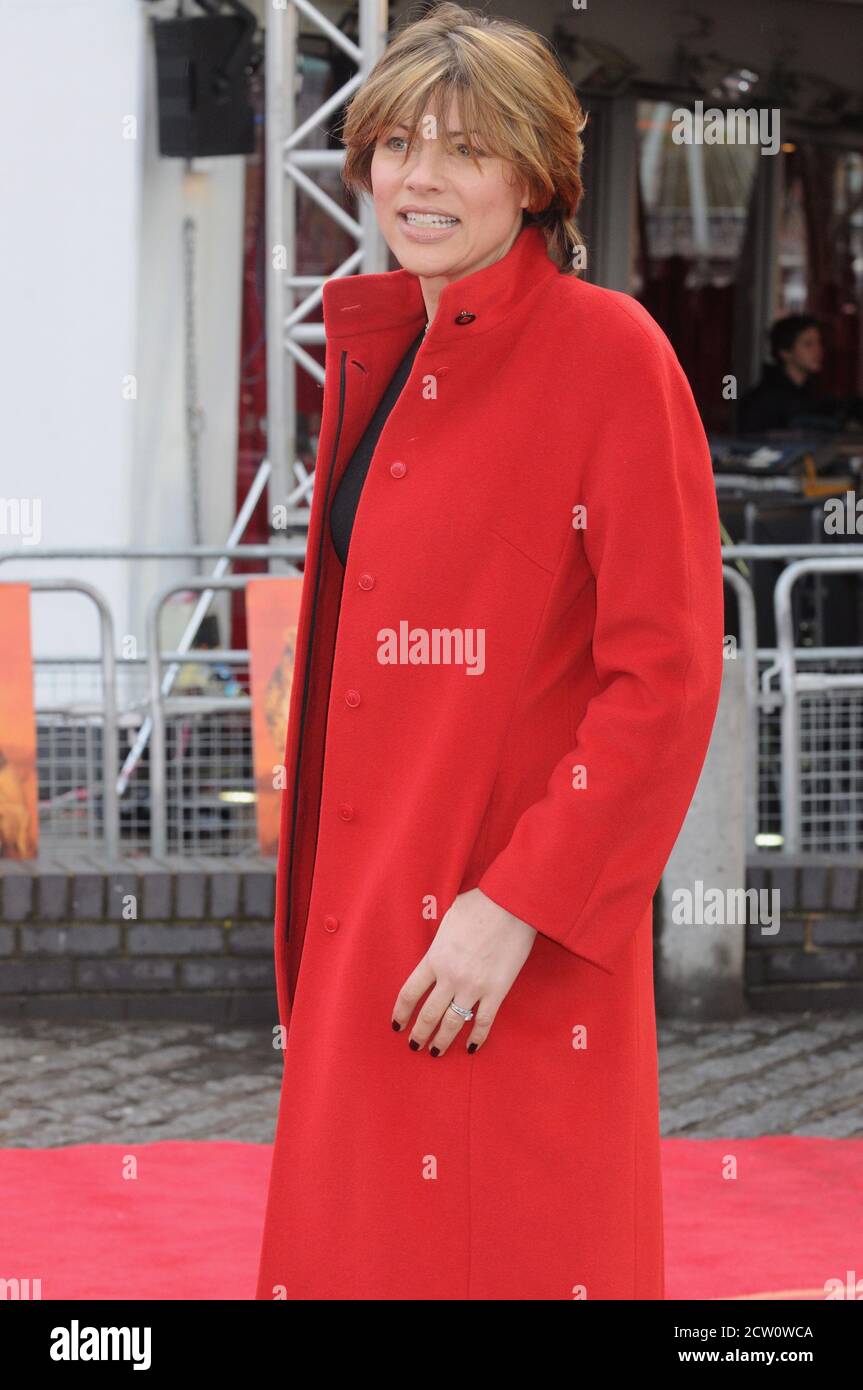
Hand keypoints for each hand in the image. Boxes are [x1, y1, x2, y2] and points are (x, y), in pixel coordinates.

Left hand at [392, 887, 537, 1055]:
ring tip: (436, 1052)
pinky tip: (471, 1047)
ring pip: (453, 1023)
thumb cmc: (479, 904)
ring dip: (442, 1041)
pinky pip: (484, 1021)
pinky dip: (477, 1037)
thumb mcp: (447, 918)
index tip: (397, 1025)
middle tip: (414, 1045)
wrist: (511, 904)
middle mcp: (450, 977)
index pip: (410, 993)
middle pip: (428, 1014)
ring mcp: (474, 986)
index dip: (401, 1013)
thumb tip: (437, 945)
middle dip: (419, 1034)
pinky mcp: (497, 991)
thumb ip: (439, 939)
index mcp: (435, 958)